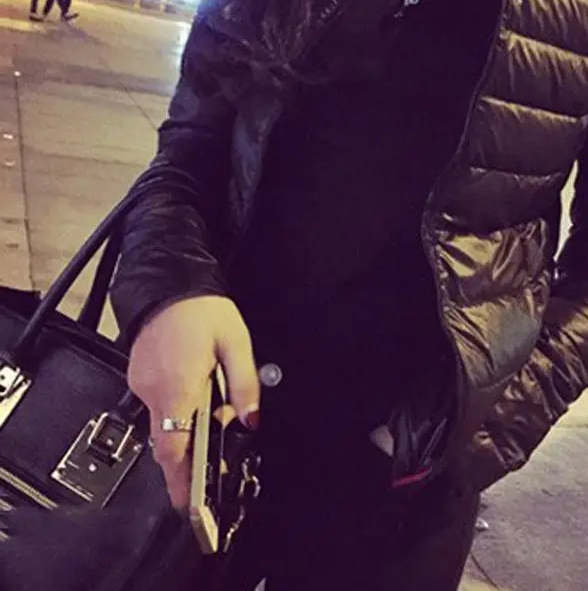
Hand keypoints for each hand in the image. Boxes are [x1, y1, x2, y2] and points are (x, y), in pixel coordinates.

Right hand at [127, 296, 259, 508]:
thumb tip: (250, 420)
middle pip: (165, 443)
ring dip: (182, 435)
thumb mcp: (236, 344)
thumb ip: (244, 384)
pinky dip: (174, 412)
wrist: (170, 282)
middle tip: (201, 485)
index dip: (181, 479)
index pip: (174, 446)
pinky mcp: (139, 375)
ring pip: (160, 424)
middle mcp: (154, 390)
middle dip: (183, 466)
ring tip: (210, 430)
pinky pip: (156, 405)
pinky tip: (194, 402)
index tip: (188, 503)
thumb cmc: (203, 311)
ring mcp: (142, 383)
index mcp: (179, 386)